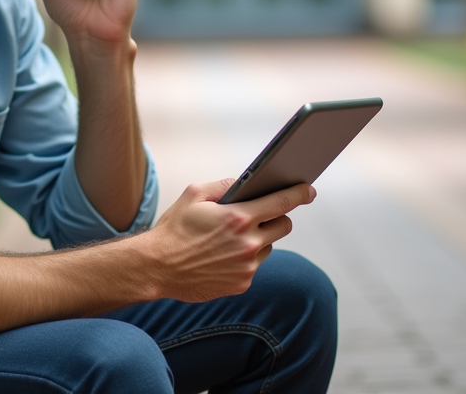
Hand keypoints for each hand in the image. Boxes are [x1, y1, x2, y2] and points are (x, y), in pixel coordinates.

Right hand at [139, 179, 315, 301]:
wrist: (157, 267)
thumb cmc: (174, 228)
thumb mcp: (195, 194)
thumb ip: (225, 184)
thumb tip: (246, 182)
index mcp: (238, 217)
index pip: (282, 202)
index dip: (299, 194)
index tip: (309, 190)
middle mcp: (248, 244)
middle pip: (283, 226)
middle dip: (276, 217)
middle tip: (259, 215)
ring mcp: (247, 267)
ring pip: (269, 247)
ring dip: (258, 239)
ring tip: (229, 239)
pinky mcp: (242, 284)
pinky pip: (254, 266)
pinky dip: (245, 259)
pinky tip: (222, 256)